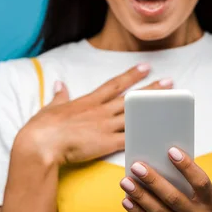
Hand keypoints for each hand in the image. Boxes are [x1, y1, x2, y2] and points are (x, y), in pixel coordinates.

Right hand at [15, 64, 172, 166]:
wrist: (41, 143)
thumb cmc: (42, 128)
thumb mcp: (50, 107)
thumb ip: (59, 96)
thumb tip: (59, 84)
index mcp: (88, 101)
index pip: (114, 85)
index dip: (131, 75)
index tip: (146, 67)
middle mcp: (100, 111)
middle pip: (132, 99)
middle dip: (152, 90)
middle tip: (170, 82)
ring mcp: (105, 126)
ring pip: (136, 116)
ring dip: (154, 111)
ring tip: (170, 106)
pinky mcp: (107, 143)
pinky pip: (131, 138)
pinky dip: (145, 136)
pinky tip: (159, 134)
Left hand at [120, 147, 211, 211]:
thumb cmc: (209, 211)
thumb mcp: (210, 197)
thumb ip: (191, 185)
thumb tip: (160, 165)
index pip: (200, 182)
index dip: (187, 166)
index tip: (171, 151)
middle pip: (173, 198)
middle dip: (153, 181)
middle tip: (136, 166)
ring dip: (140, 196)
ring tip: (125, 181)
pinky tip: (127, 201)